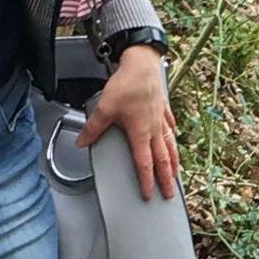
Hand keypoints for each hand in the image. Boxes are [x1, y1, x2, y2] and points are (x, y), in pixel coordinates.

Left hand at [77, 44, 179, 199]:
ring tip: (176, 173)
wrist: (142, 63)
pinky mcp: (163, 107)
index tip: (149, 194)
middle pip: (163, 160)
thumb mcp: (104, 108)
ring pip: (170, 145)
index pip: (144, 164)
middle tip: (169, 193)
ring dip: (173, 162)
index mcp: (140, 133)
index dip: (147, 182)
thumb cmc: (127, 84)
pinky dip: (172, 135)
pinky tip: (173, 137)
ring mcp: (160, 119)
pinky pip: (170, 126)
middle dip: (166, 179)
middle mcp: (153, 129)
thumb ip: (93, 128)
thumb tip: (82, 141)